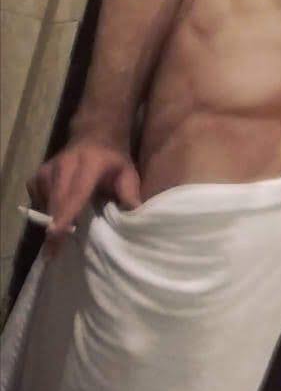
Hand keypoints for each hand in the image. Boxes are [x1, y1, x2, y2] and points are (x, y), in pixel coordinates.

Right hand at [26, 140, 141, 256]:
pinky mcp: (37, 177)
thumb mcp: (128, 173)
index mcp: (90, 163)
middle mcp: (64, 164)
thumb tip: (134, 215)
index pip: (76, 191)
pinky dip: (48, 211)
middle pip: (57, 201)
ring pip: (46, 204)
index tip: (55, 232)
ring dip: (53, 220)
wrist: (94, 136)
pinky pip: (39, 201)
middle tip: (53, 254)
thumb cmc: (113, 161)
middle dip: (55, 227)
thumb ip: (130, 193)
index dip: (66, 213)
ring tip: (63, 234)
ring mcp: (48, 169)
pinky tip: (61, 212)